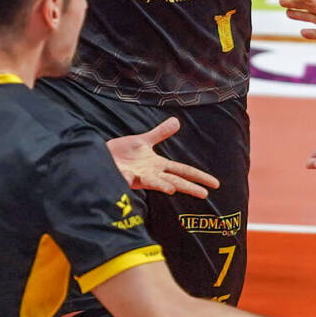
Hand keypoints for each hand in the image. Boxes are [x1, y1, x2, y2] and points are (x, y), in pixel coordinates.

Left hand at [105, 117, 221, 198]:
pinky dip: (129, 178)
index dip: (198, 177)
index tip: (215, 184)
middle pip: (174, 180)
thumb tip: (177, 121)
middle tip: (204, 194)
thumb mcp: (143, 141)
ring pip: (153, 182)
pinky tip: (132, 178)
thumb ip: (160, 133)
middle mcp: (150, 173)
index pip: (183, 171)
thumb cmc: (122, 153)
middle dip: (188, 187)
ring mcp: (137, 176)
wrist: (100, 158)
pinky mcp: (122, 176)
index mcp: (157, 165)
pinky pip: (126, 179)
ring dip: (162, 185)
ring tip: (173, 189)